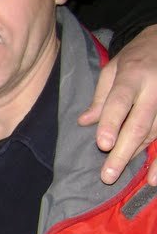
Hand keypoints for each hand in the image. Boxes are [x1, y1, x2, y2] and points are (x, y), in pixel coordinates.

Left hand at [78, 24, 156, 185]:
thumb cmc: (138, 56)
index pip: (120, 101)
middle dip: (123, 151)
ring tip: (121, 176)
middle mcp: (155, 89)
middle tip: (107, 175)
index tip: (102, 145)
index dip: (112, 123)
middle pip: (139, 124)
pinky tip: (154, 176)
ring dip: (139, 156)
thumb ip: (101, 97)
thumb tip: (84, 122)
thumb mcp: (114, 68)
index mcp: (134, 75)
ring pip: (156, 132)